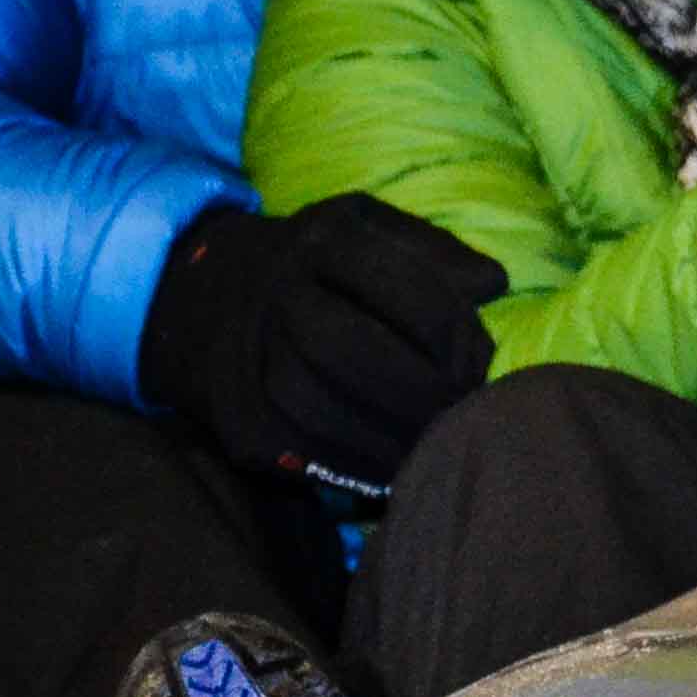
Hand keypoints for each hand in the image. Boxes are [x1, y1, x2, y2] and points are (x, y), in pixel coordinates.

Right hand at [138, 195, 504, 480]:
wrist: (203, 299)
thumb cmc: (315, 266)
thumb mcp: (368, 230)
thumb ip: (434, 251)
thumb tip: (493, 282)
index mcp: (320, 240)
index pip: (396, 285)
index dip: (450, 330)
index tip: (478, 359)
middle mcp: (275, 294)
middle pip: (349, 350)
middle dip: (419, 390)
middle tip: (461, 410)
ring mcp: (247, 360)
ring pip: (320, 410)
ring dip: (392, 438)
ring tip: (436, 444)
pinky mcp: (240, 420)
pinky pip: (303, 454)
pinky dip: (360, 466)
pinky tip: (397, 465)